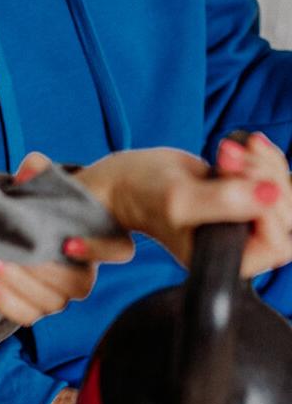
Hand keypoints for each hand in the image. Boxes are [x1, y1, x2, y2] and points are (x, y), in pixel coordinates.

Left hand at [0, 153, 133, 325]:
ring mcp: (65, 292)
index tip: (69, 242)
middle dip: (38, 268)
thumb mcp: (46, 182)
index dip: (98, 250)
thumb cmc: (44, 201)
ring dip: (16, 285)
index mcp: (101, 238)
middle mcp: (88, 270)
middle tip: (2, 250)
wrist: (26, 225)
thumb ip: (40, 171)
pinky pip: (29, 315)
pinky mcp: (41, 305)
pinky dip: (6, 304)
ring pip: (52, 302)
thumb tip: (31, 164)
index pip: (117, 249)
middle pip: (77, 282)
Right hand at [73, 139, 291, 271]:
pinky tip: (244, 143)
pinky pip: (275, 176)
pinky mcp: (244, 195)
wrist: (128, 180)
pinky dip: (264, 155)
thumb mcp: (180, 200)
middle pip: (286, 216)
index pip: (278, 243)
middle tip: (229, 158)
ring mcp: (245, 218)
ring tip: (229, 150)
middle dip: (264, 178)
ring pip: (283, 193)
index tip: (234, 179)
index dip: (266, 207)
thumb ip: (225, 201)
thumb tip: (270, 195)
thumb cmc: (144, 196)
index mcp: (228, 260)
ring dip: (264, 163)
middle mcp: (241, 243)